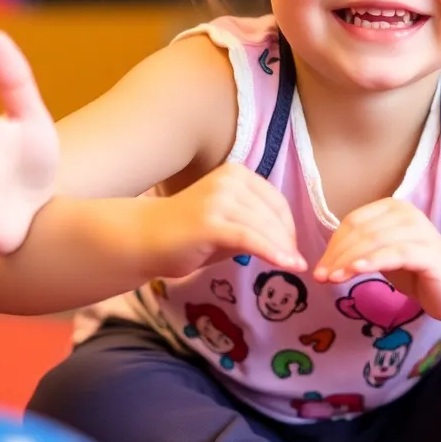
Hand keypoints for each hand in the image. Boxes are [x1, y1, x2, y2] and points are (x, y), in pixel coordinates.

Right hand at [155, 163, 305, 277]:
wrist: (144, 239)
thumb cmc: (187, 235)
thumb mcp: (229, 223)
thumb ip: (255, 225)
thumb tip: (288, 243)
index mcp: (236, 174)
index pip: (276, 201)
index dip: (289, 227)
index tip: (293, 248)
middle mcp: (229, 180)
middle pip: (272, 214)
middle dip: (288, 241)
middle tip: (296, 263)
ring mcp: (218, 199)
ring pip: (263, 227)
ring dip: (284, 249)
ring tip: (296, 267)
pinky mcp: (210, 222)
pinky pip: (250, 238)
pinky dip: (272, 252)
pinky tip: (287, 265)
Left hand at [313, 199, 440, 322]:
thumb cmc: (417, 274)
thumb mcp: (382, 257)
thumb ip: (359, 251)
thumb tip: (325, 260)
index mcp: (393, 208)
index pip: (353, 222)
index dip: (333, 245)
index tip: (319, 268)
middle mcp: (406, 213)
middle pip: (360, 232)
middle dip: (336, 256)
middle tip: (321, 278)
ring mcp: (419, 230)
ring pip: (373, 242)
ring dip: (348, 261)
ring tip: (331, 279)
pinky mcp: (428, 252)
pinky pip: (394, 254)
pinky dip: (372, 261)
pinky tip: (355, 271)